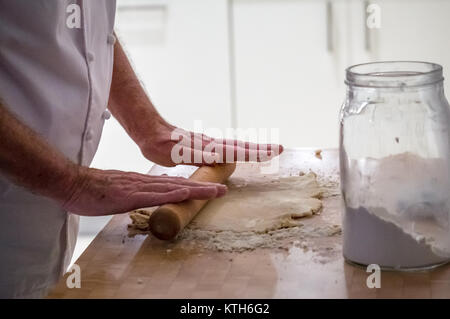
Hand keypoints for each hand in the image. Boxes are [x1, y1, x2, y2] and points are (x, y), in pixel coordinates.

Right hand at [62, 166, 226, 215]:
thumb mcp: (123, 191)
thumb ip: (139, 192)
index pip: (175, 184)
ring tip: (214, 191)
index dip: (195, 186)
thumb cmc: (96, 189)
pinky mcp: (128, 196)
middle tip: (223, 189)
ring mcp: (138, 188)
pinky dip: (171, 194)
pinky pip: (153, 195)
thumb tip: (155, 194)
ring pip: (172, 188)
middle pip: (180, 184)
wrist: (74, 184)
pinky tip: (185, 193)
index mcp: (145, 183)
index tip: (211, 188)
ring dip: (195, 189)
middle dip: (203, 187)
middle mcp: (146, 183)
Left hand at [138, 119, 283, 166]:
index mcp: (209, 148)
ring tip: (268, 150)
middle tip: (280, 149)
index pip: (238, 151)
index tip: (274, 151)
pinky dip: (239, 150)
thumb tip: (220, 156)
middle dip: (261, 149)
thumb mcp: (177, 152)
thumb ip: (197, 155)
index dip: (256, 153)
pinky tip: (240, 153)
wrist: (150, 132)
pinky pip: (227, 148)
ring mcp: (209, 144)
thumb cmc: (161, 145)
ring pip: (235, 146)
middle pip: (241, 146)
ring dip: (253, 148)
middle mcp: (212, 144)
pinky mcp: (204, 145)